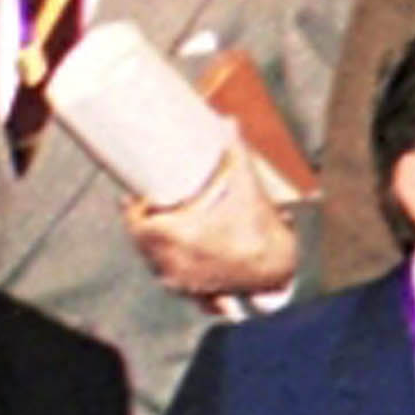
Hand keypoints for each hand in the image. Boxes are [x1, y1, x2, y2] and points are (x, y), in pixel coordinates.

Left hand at [125, 150, 298, 303]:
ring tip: (161, 229)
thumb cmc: (260, 228)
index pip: (136, 222)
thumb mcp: (247, 186)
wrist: (281, 267)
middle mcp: (173, 263)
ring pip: (154, 262)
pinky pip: (173, 284)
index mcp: (175, 236)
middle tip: (150, 208)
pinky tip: (176, 262)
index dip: (134, 209)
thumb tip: (229, 120)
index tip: (141, 197)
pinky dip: (173, 272)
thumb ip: (236, 152)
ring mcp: (184, 282)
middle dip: (143, 224)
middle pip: (141, 242)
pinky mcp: (197, 294)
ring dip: (154, 246)